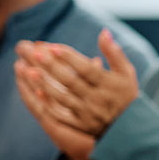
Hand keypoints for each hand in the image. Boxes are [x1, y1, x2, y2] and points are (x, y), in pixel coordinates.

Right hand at [13, 56, 100, 159]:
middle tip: (22, 46)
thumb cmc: (97, 121)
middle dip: (32, 61)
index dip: (47, 56)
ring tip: (18, 63)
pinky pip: (37, 108)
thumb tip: (96, 59)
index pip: (53, 70)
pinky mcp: (51, 124)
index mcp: (65, 93)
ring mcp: (50, 112)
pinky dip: (30, 97)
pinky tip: (27, 84)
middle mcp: (54, 102)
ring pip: (35, 91)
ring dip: (27, 77)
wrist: (96, 147)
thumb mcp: (98, 94)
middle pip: (40, 77)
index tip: (41, 42)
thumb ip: (95, 77)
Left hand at [14, 30, 138, 139]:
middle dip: (52, 67)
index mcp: (108, 84)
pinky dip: (49, 104)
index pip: (87, 69)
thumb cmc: (126, 94)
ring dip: (44, 83)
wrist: (130, 127)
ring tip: (27, 70)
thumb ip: (114, 53)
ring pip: (62, 97)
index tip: (53, 47)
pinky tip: (36, 92)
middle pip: (71, 81)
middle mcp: (97, 99)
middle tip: (34, 53)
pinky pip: (61, 115)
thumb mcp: (126, 72)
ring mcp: (87, 113)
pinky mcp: (80, 125)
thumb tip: (103, 32)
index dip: (70, 58)